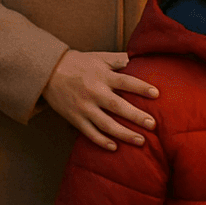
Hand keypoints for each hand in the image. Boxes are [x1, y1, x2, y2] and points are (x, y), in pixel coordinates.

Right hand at [42, 50, 158, 150]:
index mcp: (102, 75)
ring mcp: (84, 107)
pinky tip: (115, 147)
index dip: (141, 87)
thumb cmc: (78, 63)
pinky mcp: (75, 118)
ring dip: (124, 134)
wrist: (49, 71)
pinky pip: (90, 133)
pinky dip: (102, 141)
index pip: (125, 81)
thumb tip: (137, 59)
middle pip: (118, 106)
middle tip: (153, 125)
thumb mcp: (98, 57)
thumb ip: (117, 59)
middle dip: (136, 116)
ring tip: (140, 141)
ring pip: (106, 124)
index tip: (156, 94)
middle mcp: (94, 92)